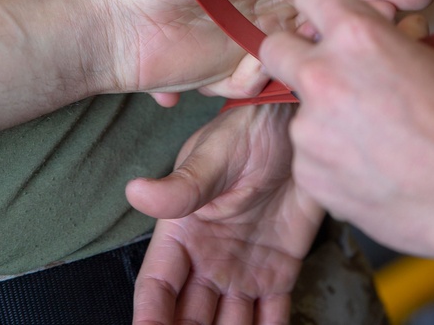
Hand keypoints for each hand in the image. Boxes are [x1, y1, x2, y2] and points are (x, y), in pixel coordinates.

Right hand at [127, 104, 322, 324]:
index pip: (157, 288)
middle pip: (189, 317)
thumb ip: (179, 188)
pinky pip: (271, 317)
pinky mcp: (278, 272)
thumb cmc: (246, 133)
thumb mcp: (210, 158)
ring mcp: (243, 270)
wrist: (296, 128)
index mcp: (183, 235)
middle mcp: (208, 260)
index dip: (150, 318)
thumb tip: (136, 193)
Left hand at [259, 0, 433, 259]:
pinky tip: (374, 173)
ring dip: (326, 122)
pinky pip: (310, 158)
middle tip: (327, 77)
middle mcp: (323, 76)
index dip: (320, 4)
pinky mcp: (310, 174)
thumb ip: (385, 44)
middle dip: (295, 57)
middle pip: (275, 48)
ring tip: (377, 146)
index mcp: (358, 36)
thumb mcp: (430, 60)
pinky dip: (333, 164)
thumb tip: (371, 39)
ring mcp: (311, 130)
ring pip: (300, 112)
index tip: (326, 17)